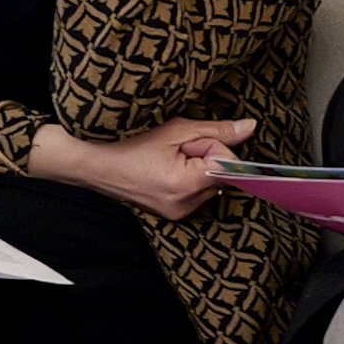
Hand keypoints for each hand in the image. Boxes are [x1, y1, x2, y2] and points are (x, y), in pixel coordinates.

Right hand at [33, 113, 255, 216]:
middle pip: (222, 175)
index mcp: (185, 184)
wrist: (93, 164)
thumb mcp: (174, 130)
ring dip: (198, 169)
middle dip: (206, 156)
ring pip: (211, 184)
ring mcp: (179, 214)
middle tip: (174, 150)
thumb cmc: (128, 143)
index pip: (228, 163)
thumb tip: (249, 128)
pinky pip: (198, 194)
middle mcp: (185, 205)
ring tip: (167, 161)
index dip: (211, 145)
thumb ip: (216, 130)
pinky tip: (166, 172)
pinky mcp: (174, 215)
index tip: (189, 141)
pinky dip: (190, 180)